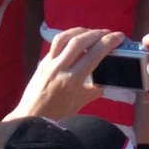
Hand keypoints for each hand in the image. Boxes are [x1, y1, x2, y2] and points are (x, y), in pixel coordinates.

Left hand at [4, 27, 125, 119]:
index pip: (94, 54)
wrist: (30, 118)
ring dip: (81, 31)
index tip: (119, 36)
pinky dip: (69, 36)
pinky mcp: (42, 61)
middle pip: (79, 41)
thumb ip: (93, 90)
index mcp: (72, 80)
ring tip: (92, 32)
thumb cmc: (56, 114)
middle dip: (97, 33)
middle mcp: (60, 68)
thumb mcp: (78, 103)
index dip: (108, 42)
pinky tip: (76, 38)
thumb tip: (106, 82)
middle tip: (108, 32)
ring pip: (65, 37)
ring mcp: (49, 63)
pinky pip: (56, 43)